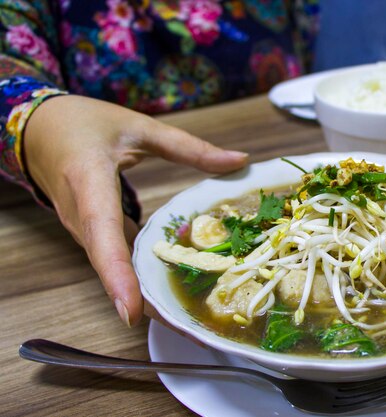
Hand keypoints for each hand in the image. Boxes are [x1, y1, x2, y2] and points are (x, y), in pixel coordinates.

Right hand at [24, 95, 247, 325]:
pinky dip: (139, 275)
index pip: (102, 235)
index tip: (132, 311)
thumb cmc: (84, 124)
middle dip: (143, 299)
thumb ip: (189, 147)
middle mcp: (82, 216)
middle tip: (184, 325)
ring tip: (185, 315)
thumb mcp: (139, 128)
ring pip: (113, 267)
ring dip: (143, 292)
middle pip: (110, 265)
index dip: (116, 275)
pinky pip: (115, 258)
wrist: (38, 130)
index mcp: (89, 182)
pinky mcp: (91, 234)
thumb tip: (239, 161)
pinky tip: (172, 284)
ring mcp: (83, 229)